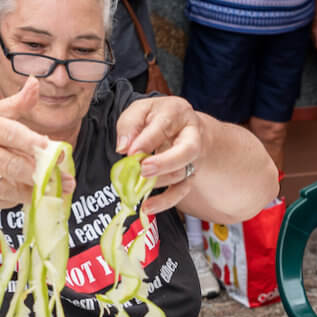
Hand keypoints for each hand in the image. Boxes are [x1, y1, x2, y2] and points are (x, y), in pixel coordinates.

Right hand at [0, 77, 73, 208]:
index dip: (31, 141)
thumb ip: (15, 104)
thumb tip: (36, 82)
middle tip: (64, 178)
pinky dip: (16, 198)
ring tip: (53, 189)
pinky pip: (1, 201)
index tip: (51, 147)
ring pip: (9, 187)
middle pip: (13, 164)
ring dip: (33, 190)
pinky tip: (26, 193)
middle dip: (41, 173)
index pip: (9, 132)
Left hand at [115, 96, 203, 214]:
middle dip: (164, 162)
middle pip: (187, 151)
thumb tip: (124, 148)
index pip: (164, 125)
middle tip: (143, 169)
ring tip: (134, 185)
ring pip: (180, 173)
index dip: (147, 140)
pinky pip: (181, 191)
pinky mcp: (189, 175)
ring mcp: (193, 158)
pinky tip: (147, 207)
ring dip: (156, 181)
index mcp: (178, 113)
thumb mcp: (140, 110)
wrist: (182, 125)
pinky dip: (164, 202)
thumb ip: (130, 125)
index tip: (129, 152)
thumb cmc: (157, 117)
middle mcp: (192, 135)